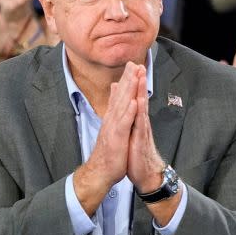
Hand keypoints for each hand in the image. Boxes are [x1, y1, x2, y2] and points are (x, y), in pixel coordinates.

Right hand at [76, 63, 139, 202]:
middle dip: (128, 79)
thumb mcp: (111, 131)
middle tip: (134, 62)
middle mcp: (112, 120)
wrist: (100, 172)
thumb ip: (113, 114)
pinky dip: (129, 112)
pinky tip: (134, 102)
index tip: (133, 64)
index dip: (126, 80)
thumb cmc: (108, 152)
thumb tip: (113, 104)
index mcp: (112, 118)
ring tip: (135, 76)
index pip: (120, 96)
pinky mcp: (116, 138)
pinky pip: (123, 123)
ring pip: (122, 106)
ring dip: (129, 90)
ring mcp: (113, 128)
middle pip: (121, 96)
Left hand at [126, 63, 165, 193]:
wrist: (145, 174)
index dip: (132, 83)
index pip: (134, 99)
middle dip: (138, 81)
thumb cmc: (137, 154)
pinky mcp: (141, 139)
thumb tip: (127, 110)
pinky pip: (141, 123)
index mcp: (135, 120)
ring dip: (141, 91)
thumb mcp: (131, 135)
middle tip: (137, 63)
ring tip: (140, 76)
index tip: (130, 67)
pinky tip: (139, 101)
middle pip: (139, 98)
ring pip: (142, 107)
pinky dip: (140, 111)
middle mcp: (140, 122)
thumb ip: (130, 121)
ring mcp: (141, 130)